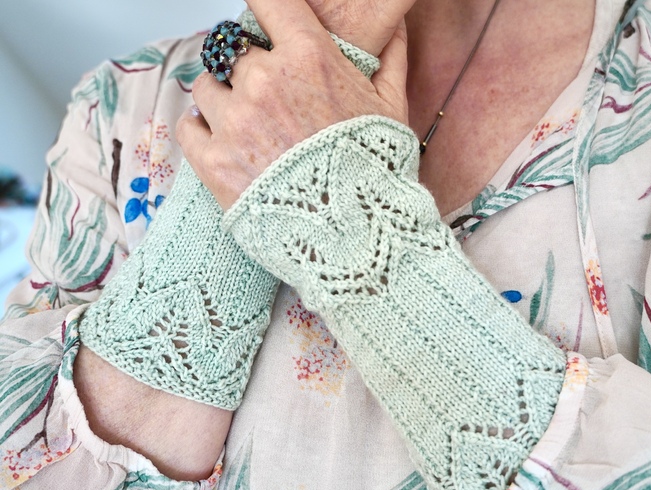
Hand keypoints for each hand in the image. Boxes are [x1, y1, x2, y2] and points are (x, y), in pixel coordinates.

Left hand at [177, 0, 408, 210]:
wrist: (354, 236)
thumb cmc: (374, 173)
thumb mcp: (393, 109)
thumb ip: (389, 59)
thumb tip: (394, 27)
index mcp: (308, 58)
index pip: (267, 1)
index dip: (264, 12)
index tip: (264, 27)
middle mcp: (264, 81)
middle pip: (230, 47)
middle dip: (245, 64)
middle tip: (262, 91)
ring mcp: (234, 121)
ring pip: (206, 84)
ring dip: (221, 96)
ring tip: (243, 122)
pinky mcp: (213, 161)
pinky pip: (188, 126)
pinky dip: (202, 130)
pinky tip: (225, 143)